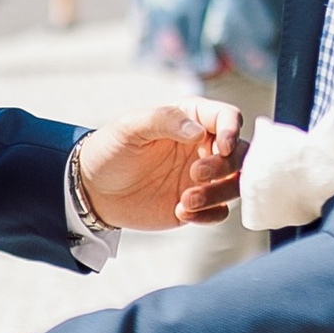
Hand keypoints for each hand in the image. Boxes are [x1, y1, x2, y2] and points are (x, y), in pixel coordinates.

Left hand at [74, 99, 246, 230]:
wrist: (94, 190)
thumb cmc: (110, 150)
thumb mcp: (130, 127)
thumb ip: (164, 120)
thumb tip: (200, 131)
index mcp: (192, 119)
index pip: (228, 117)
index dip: (231, 130)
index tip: (220, 147)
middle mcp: (204, 146)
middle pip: (240, 153)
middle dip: (225, 165)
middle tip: (195, 174)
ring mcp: (203, 177)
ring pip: (235, 183)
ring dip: (217, 193)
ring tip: (185, 201)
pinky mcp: (198, 204)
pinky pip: (221, 211)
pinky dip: (208, 215)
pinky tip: (180, 213)